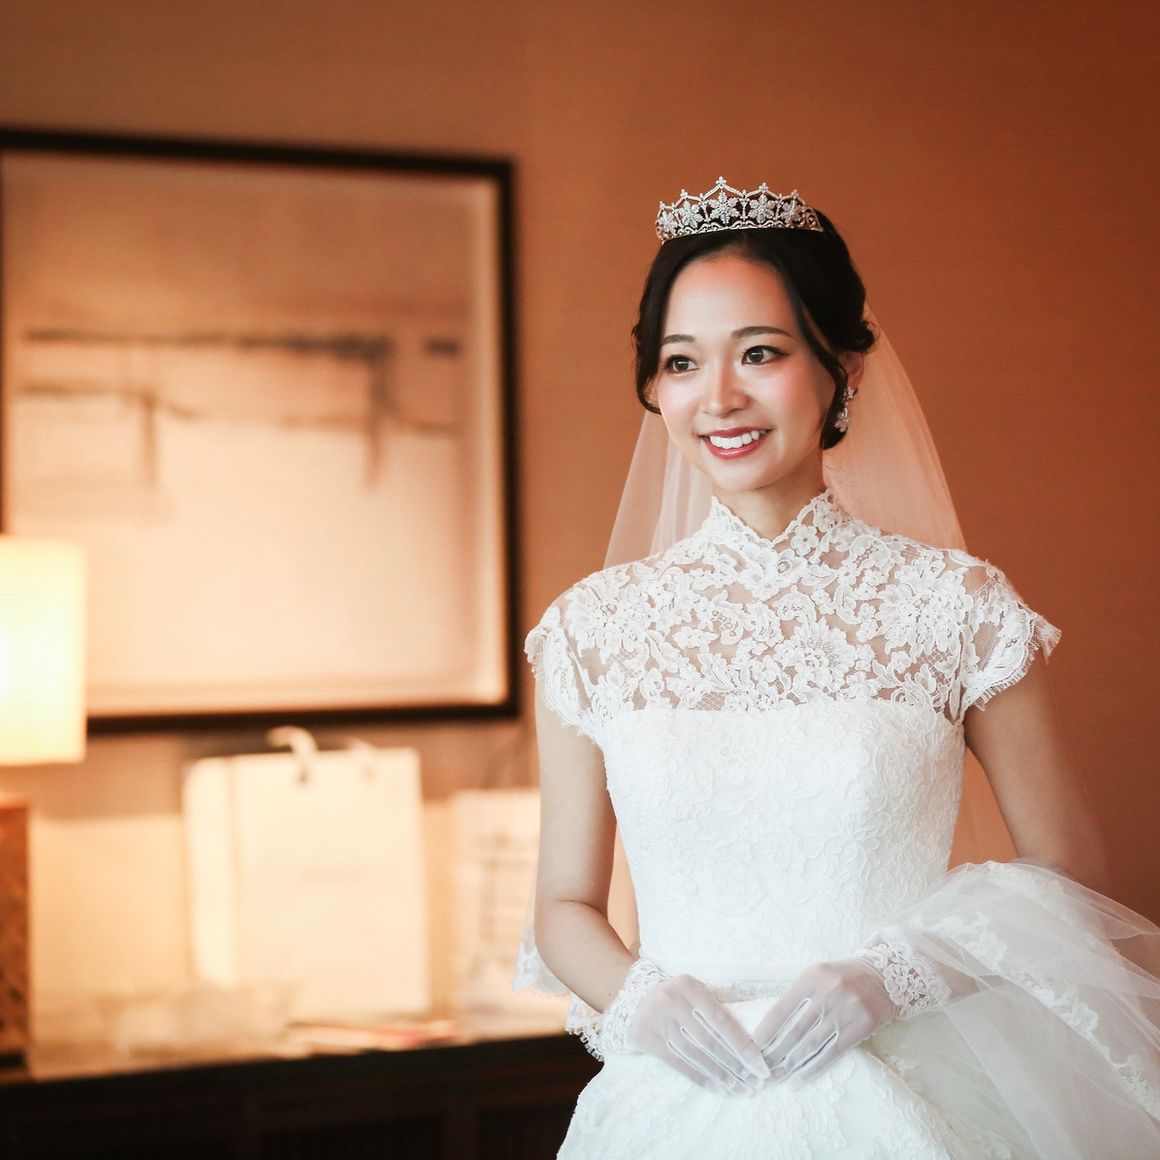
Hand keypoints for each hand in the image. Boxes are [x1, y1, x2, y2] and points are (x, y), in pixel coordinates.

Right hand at [626, 972, 771, 1095]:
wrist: (637, 997)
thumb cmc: (679, 996)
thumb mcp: (696, 991)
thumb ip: (716, 1009)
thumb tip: (751, 1040)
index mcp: (690, 987)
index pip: (721, 1020)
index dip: (742, 1045)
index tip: (760, 1066)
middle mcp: (672, 1002)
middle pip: (709, 1041)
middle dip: (735, 1065)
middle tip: (755, 1084)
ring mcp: (658, 1021)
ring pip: (695, 1055)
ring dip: (721, 1076)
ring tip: (740, 1090)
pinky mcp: (647, 1039)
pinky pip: (678, 1063)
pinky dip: (700, 1078)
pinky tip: (717, 1088)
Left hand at [751, 958, 895, 1083]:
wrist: (885, 977)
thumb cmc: (844, 977)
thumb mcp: (818, 976)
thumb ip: (798, 995)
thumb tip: (771, 1026)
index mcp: (812, 977)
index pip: (781, 1009)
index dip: (765, 1031)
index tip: (752, 1048)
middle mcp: (828, 992)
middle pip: (794, 1030)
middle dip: (775, 1053)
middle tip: (761, 1070)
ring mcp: (845, 1010)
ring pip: (811, 1044)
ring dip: (792, 1064)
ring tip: (777, 1077)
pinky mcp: (860, 1026)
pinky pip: (832, 1053)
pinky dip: (814, 1068)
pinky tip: (801, 1079)